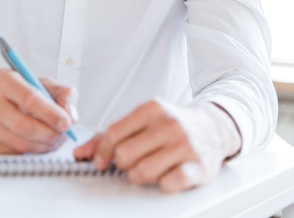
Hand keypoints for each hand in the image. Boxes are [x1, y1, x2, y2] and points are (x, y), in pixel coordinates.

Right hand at [0, 70, 77, 154]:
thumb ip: (61, 92)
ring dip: (43, 146)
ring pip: (20, 143)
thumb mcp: (38, 81)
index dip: (51, 113)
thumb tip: (71, 113)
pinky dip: (31, 151)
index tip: (67, 122)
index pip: (29, 98)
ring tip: (55, 140)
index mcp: (2, 78)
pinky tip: (39, 144)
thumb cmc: (13, 90)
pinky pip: (13, 153)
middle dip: (50, 134)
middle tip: (64, 135)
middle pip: (24, 126)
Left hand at [74, 100, 240, 191]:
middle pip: (125, 155)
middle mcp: (168, 124)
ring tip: (146, 169)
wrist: (212, 126)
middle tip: (130, 162)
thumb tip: (81, 153)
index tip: (101, 161)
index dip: (102, 152)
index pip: (114, 133)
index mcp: (151, 109)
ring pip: (143, 172)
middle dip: (122, 164)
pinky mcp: (199, 167)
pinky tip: (166, 175)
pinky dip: (162, 184)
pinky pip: (169, 184)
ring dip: (139, 176)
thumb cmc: (172, 124)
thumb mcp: (143, 120)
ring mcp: (184, 145)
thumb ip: (110, 134)